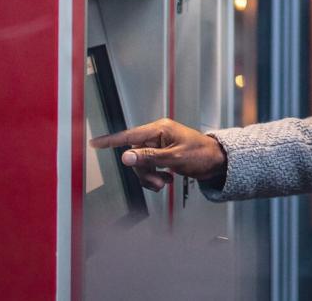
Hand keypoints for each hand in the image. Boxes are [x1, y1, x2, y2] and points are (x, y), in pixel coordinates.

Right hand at [90, 118, 225, 191]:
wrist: (217, 162)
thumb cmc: (202, 155)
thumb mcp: (174, 158)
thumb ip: (149, 158)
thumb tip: (127, 157)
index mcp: (160, 129)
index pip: (129, 135)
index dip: (110, 140)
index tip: (94, 143)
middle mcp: (158, 135)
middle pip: (135, 155)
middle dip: (144, 172)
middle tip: (158, 182)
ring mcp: (160, 146)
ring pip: (142, 164)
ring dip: (150, 177)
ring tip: (165, 183)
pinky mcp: (163, 155)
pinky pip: (149, 168)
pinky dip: (155, 177)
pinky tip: (167, 180)